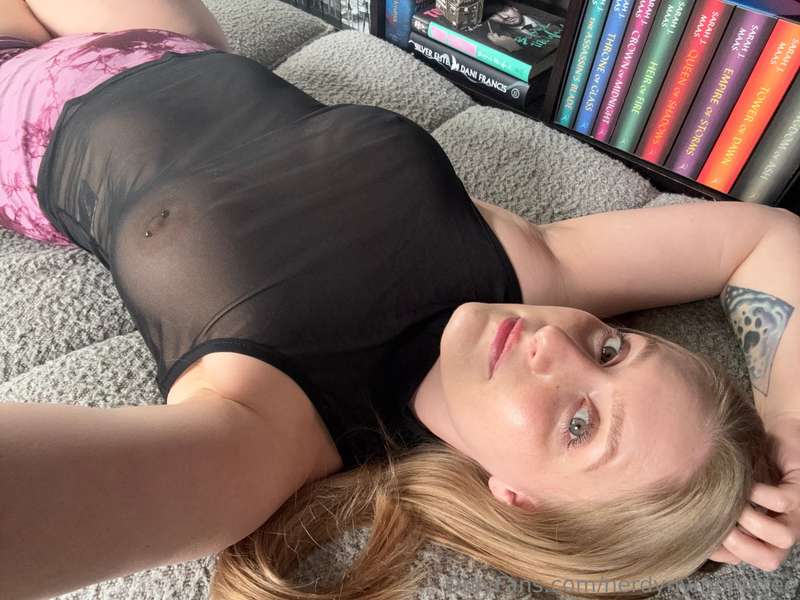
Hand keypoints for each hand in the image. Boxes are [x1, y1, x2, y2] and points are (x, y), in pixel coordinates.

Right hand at [709, 417, 799, 570]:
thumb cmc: (746, 459)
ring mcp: (796, 511)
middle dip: (740, 547)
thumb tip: (692, 532)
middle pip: (770, 560)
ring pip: (783, 538)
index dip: (722, 552)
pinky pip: (781, 502)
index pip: (746, 559)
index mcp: (766, 532)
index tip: (701, 535)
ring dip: (752, 523)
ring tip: (733, 503)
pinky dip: (759, 495)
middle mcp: (782, 525)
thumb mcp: (726, 489)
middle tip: (719, 526)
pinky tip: (745, 483)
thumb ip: (716, 511)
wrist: (774, 426)